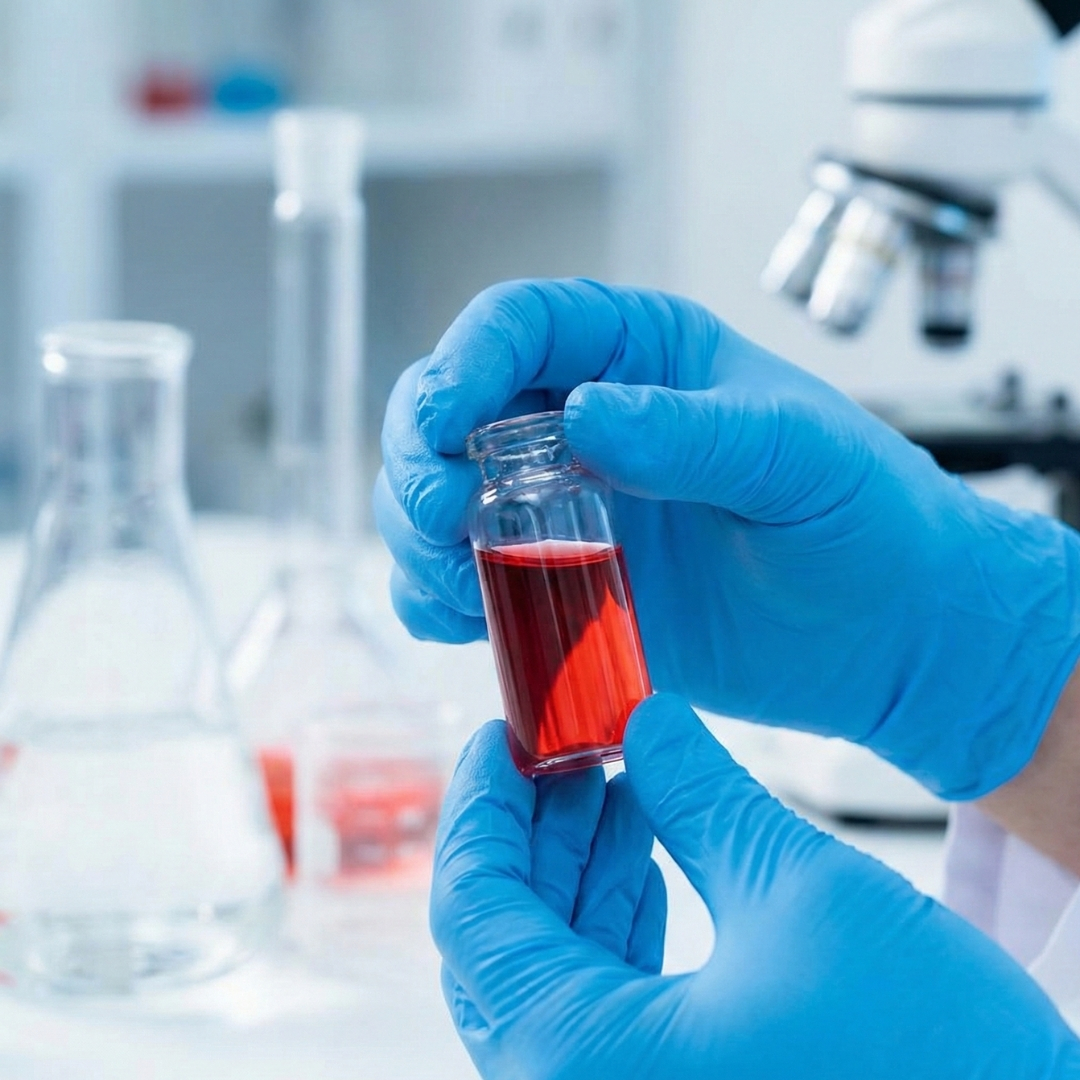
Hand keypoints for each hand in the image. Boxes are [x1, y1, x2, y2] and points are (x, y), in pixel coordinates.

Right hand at [376, 279, 1079, 797]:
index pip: (520, 327)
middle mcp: (587, 427)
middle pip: (452, 412)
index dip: (464, 361)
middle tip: (440, 508)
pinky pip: (472, 587)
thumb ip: (694, 432)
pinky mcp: (568, 590)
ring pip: (443, 501)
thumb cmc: (867, 518)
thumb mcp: (796, 454)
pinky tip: (462, 619)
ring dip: (417, 535)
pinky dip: (440, 602)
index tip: (446, 418)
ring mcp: (570, 511)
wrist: (892, 635)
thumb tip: (584, 416)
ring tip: (453, 581)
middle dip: (419, 455)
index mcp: (641, 358)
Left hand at [433, 694, 1079, 1078]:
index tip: (500, 736)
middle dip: (534, 834)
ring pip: (553, 976)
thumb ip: (701, 794)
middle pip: (503, 943)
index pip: (472, 911)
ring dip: (577, 875)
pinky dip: (615, 928)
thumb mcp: (801, 892)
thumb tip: (645, 721)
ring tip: (618, 787)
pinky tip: (650, 857)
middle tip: (568, 750)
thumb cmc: (931, 1059)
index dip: (478, 807)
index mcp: (581, 1060)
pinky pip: (603, 1012)